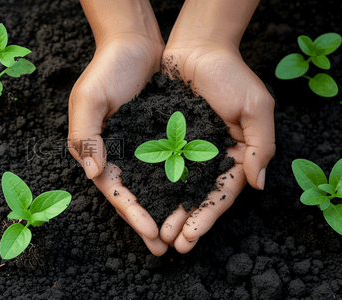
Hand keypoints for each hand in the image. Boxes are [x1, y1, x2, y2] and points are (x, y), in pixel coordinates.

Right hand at [68, 33, 168, 254]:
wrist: (134, 43)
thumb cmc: (107, 69)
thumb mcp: (89, 98)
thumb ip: (86, 134)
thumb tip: (93, 171)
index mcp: (98, 150)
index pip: (114, 189)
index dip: (132, 212)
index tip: (150, 232)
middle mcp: (119, 154)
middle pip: (134, 194)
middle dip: (148, 221)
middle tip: (165, 248)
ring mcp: (140, 147)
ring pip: (154, 185)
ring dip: (166, 208)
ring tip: (181, 231)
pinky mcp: (160, 137)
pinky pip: (170, 164)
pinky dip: (179, 182)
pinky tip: (191, 197)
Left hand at [159, 39, 275, 252]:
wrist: (196, 48)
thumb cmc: (230, 75)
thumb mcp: (255, 107)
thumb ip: (260, 146)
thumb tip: (259, 184)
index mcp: (231, 156)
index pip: (220, 193)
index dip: (206, 216)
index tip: (191, 236)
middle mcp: (205, 158)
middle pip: (194, 196)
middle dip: (183, 222)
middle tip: (170, 244)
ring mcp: (182, 150)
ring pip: (172, 187)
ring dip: (164, 210)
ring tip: (154, 232)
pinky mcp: (160, 139)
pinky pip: (153, 165)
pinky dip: (148, 184)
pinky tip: (139, 202)